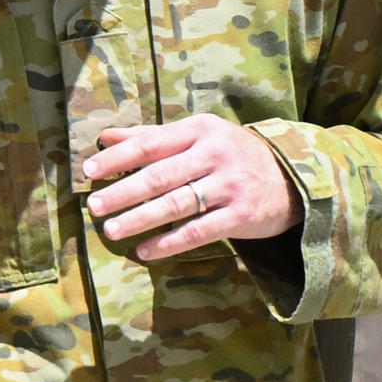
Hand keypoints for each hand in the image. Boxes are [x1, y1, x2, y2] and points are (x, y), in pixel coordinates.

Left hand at [81, 116, 298, 260]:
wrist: (292, 178)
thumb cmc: (232, 155)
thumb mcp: (198, 136)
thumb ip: (153, 137)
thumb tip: (105, 137)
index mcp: (200, 130)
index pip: (150, 143)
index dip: (118, 158)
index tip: (89, 171)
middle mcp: (215, 154)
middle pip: (160, 175)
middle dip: (123, 191)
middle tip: (94, 206)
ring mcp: (230, 185)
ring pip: (177, 204)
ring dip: (140, 219)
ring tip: (112, 230)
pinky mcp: (241, 215)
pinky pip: (199, 231)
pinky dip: (169, 242)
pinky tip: (145, 251)